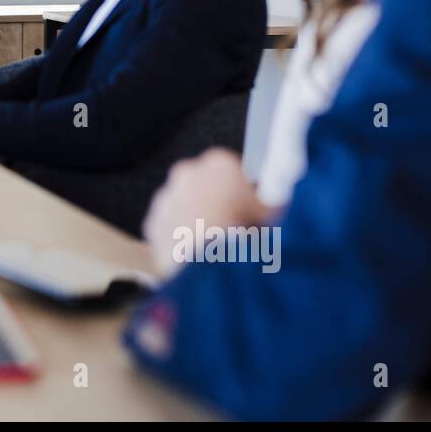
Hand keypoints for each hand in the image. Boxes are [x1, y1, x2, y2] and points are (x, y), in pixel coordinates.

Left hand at [143, 147, 266, 279]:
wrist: (208, 267)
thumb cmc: (242, 238)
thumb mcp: (275, 217)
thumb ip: (274, 206)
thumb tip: (278, 206)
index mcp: (219, 164)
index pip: (234, 173)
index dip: (244, 195)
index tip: (250, 213)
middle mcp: (187, 174)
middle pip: (206, 187)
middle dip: (218, 205)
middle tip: (234, 232)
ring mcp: (166, 198)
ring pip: (186, 208)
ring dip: (198, 222)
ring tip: (216, 249)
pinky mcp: (152, 224)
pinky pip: (170, 230)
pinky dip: (181, 240)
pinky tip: (197, 257)